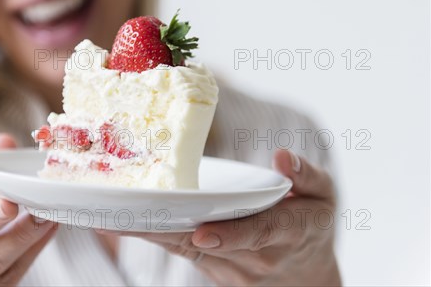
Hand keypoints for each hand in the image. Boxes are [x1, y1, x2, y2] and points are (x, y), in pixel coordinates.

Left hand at [99, 150, 340, 285]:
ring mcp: (230, 267)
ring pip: (183, 248)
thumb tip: (282, 156)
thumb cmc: (312, 224)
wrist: (306, 273)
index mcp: (287, 232)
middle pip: (204, 244)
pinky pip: (177, 249)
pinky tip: (115, 223)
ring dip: (146, 234)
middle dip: (164, 231)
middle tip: (125, 216)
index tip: (203, 233)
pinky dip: (149, 235)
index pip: (258, 233)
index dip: (231, 235)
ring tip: (107, 217)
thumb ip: (307, 175)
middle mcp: (255, 257)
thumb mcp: (323, 196)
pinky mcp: (211, 267)